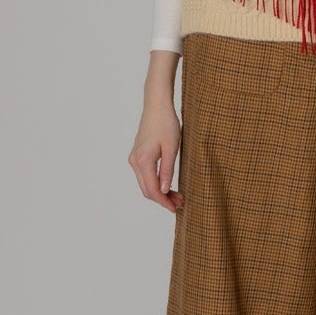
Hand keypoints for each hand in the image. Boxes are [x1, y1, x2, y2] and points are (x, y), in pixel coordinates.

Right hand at [129, 51, 184, 213]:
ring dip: (160, 192)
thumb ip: (167, 171)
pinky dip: (156, 183)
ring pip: (145, 184)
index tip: (176, 209)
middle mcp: (135, 161)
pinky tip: (168, 184)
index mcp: (143, 161)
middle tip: (181, 203)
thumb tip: (165, 191)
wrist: (157, 105)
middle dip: (163, 200)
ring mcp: (134, 158)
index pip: (153, 190)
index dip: (164, 202)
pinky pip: (145, 175)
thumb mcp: (172, 148)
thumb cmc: (167, 124)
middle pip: (147, 190)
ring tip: (178, 195)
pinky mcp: (137, 155)